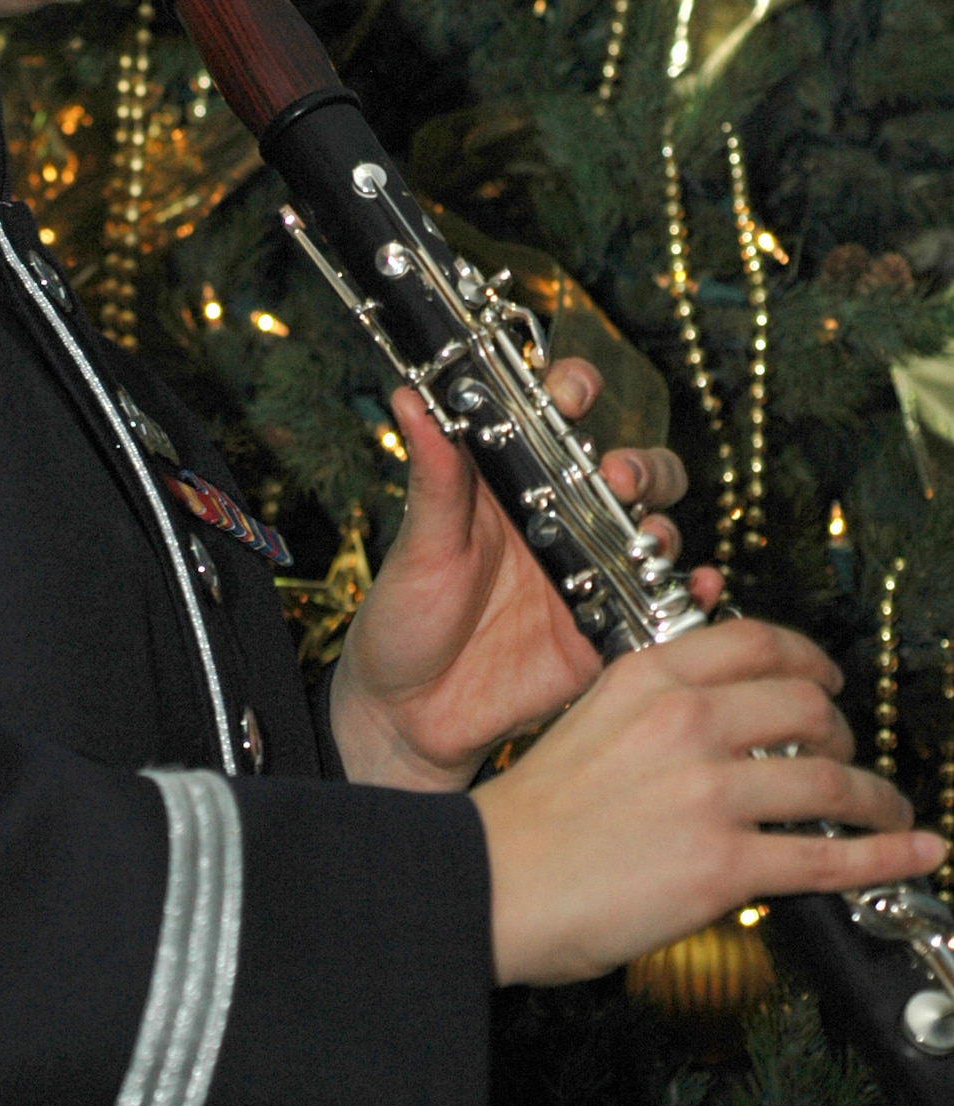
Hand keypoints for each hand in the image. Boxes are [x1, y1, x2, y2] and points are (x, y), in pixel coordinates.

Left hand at [329, 359, 721, 792]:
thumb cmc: (405, 617)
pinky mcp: (609, 631)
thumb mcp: (419, 544)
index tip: (573, 394)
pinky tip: (700, 588)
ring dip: (664, 524)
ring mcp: (591, 574)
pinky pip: (667, 605)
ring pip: (655, 529)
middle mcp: (562, 519)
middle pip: (630, 468)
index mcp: (512, 482)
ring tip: (645, 539)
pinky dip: (696, 592)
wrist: (410, 715)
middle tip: (615, 477)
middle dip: (639, 462)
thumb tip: (411, 396)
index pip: (557, 415)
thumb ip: (432, 475)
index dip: (575, 389)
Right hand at [470, 617, 946, 984]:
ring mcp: (709, 792)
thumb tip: (724, 711)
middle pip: (807, 707)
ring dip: (877, 798)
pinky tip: (915, 850)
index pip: (758, 642)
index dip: (810, 659)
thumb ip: (655, 702)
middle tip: (847, 752)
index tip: (828, 678)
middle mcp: (686, 720)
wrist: (495, 879)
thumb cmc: (533, 812)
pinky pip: (830, 858)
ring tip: (887, 811)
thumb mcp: (590, 716)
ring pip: (832, 782)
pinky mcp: (724, 865)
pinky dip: (887, 855)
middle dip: (844, 731)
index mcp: (649, 675)